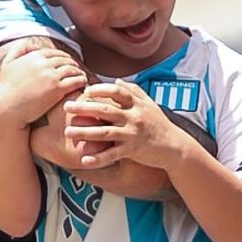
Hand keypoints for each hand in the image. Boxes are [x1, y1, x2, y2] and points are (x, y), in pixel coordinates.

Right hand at [0, 46, 87, 128]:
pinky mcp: (57, 89)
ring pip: (72, 69)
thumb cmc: (6, 89)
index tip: (67, 62)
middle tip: (78, 69)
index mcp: (34, 56)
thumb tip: (30, 42)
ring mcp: (51, 75)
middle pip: (65, 60)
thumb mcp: (7, 64)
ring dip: (79, 71)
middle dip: (73, 63)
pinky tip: (83, 83)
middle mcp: (44, 63)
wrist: (7, 109)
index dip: (63, 57)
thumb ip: (17, 49)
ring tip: (82, 76)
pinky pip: (75, 81)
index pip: (54, 53)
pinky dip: (81, 80)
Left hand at [64, 81, 186, 168]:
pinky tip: (83, 160)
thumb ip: (133, 92)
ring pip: (105, 132)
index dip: (100, 90)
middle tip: (66, 107)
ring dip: (84, 132)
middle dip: (83, 108)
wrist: (175, 146)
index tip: (85, 91)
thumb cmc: (159, 124)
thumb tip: (117, 82)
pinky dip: (98, 158)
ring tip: (68, 132)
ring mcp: (133, 134)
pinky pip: (112, 155)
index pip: (116, 92)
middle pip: (105, 110)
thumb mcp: (149, 104)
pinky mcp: (133, 151)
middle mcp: (134, 117)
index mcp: (137, 104)